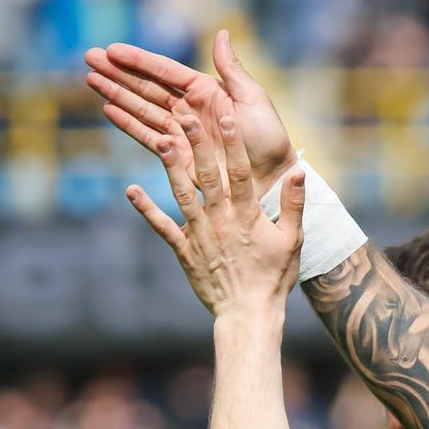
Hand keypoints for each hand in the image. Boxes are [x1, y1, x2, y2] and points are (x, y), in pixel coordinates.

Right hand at [86, 29, 296, 186]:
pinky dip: (128, 123)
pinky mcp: (177, 155)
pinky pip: (147, 135)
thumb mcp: (253, 100)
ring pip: (142, 108)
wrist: (271, 180)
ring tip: (90, 80)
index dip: (138, 60)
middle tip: (88, 57)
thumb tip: (221, 33)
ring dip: (116, 94)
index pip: (165, 70)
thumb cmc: (269, 140)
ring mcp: (181, 132)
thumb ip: (231, 69)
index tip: (112, 49)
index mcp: (207, 91)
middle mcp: (190, 108)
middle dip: (117, 72)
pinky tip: (108, 110)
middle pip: (147, 86)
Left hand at [123, 79, 304, 319]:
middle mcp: (222, 220)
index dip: (234, 144)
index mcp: (249, 216)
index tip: (227, 118)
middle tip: (186, 115)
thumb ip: (293, 205)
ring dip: (170, 167)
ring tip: (159, 140)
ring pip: (182, 194)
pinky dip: (146, 209)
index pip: (242, 173)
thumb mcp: (293, 240)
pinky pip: (162, 227)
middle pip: (208, 176)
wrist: (248, 313)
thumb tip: (298, 171)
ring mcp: (200, 235)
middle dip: (197, 144)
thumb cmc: (273, 277)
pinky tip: (130, 190)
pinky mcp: (184, 250)